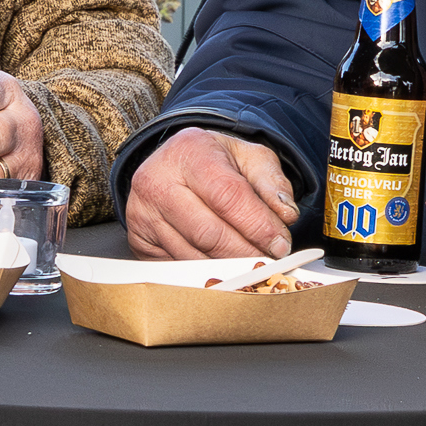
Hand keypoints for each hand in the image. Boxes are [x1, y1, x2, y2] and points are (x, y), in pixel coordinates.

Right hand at [126, 129, 298, 258]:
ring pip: (193, 256)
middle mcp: (158, 181)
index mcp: (189, 152)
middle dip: (246, 253)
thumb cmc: (215, 160)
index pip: (228, 196)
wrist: (174, 162)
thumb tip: (286, 215)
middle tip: (269, 261)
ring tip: (251, 265)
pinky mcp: (139, 240)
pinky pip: (177, 267)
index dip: (258, 225)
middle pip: (209, 232)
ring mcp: (143, 214)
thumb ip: (272, 183)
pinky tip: (224, 268)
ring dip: (228, 267)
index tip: (280, 244)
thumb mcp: (249, 156)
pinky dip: (205, 273)